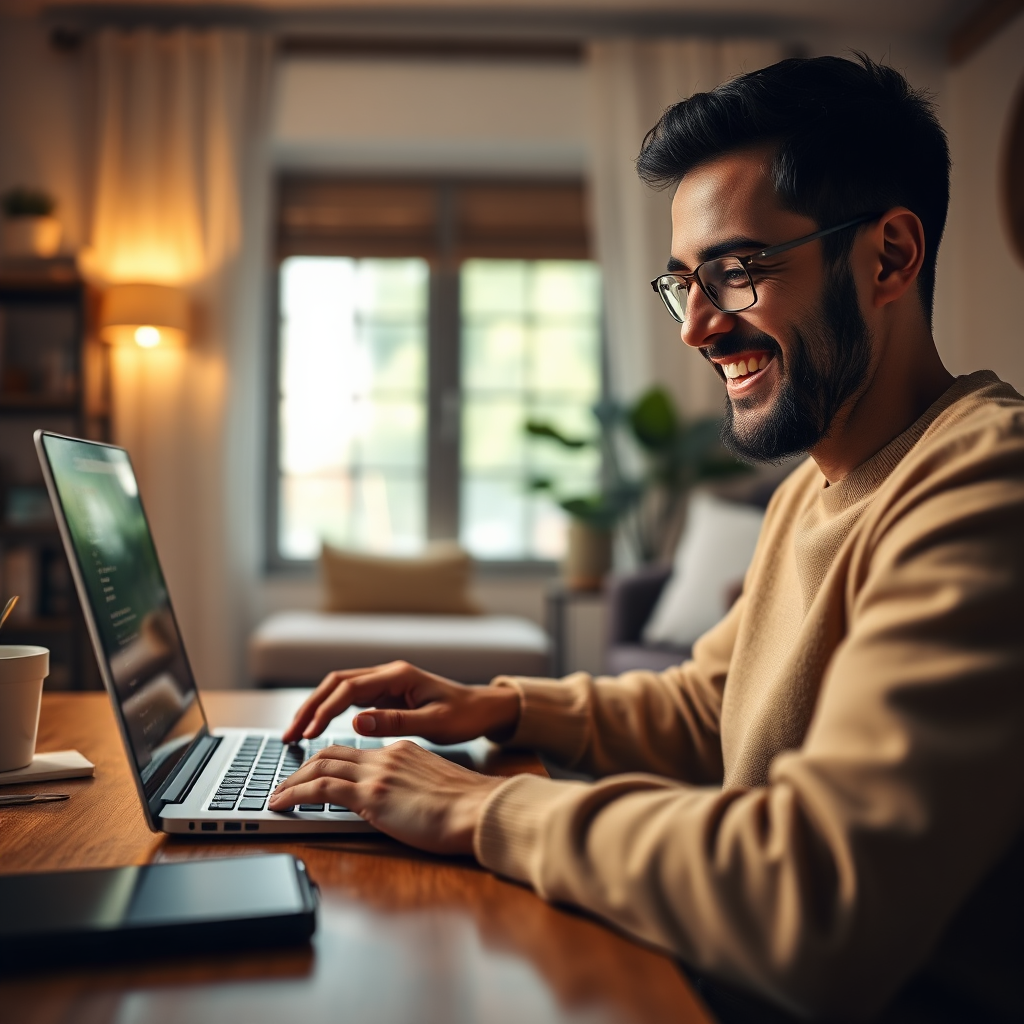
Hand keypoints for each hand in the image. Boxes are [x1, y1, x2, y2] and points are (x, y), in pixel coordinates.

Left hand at [267, 741, 503, 854]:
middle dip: (303, 767)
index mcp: (402, 751)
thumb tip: (403, 803)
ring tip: (276, 796)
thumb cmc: (468, 808)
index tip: (314, 774)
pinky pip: (321, 790)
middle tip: (285, 784)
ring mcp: (377, 774)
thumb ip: (413, 786)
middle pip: (332, 753)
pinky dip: (295, 794)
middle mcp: (386, 756)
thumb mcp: (436, 788)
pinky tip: (281, 804)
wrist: (479, 810)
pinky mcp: (370, 795)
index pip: (355, 752)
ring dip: (292, 781)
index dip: (329, 762)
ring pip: (320, 767)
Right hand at [280, 661, 520, 744]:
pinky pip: (351, 700)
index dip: (324, 710)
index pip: (349, 689)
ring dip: (316, 709)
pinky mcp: (386, 696)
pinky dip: (331, 713)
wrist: (484, 709)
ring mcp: (386, 684)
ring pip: (340, 690)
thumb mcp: (433, 722)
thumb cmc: (464, 715)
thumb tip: (357, 722)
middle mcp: (388, 674)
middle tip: (290, 735)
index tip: (308, 734)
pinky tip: (319, 731)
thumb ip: (395, 722)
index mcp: (398, 675)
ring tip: (297, 734)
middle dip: (310, 707)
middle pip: (336, 684)